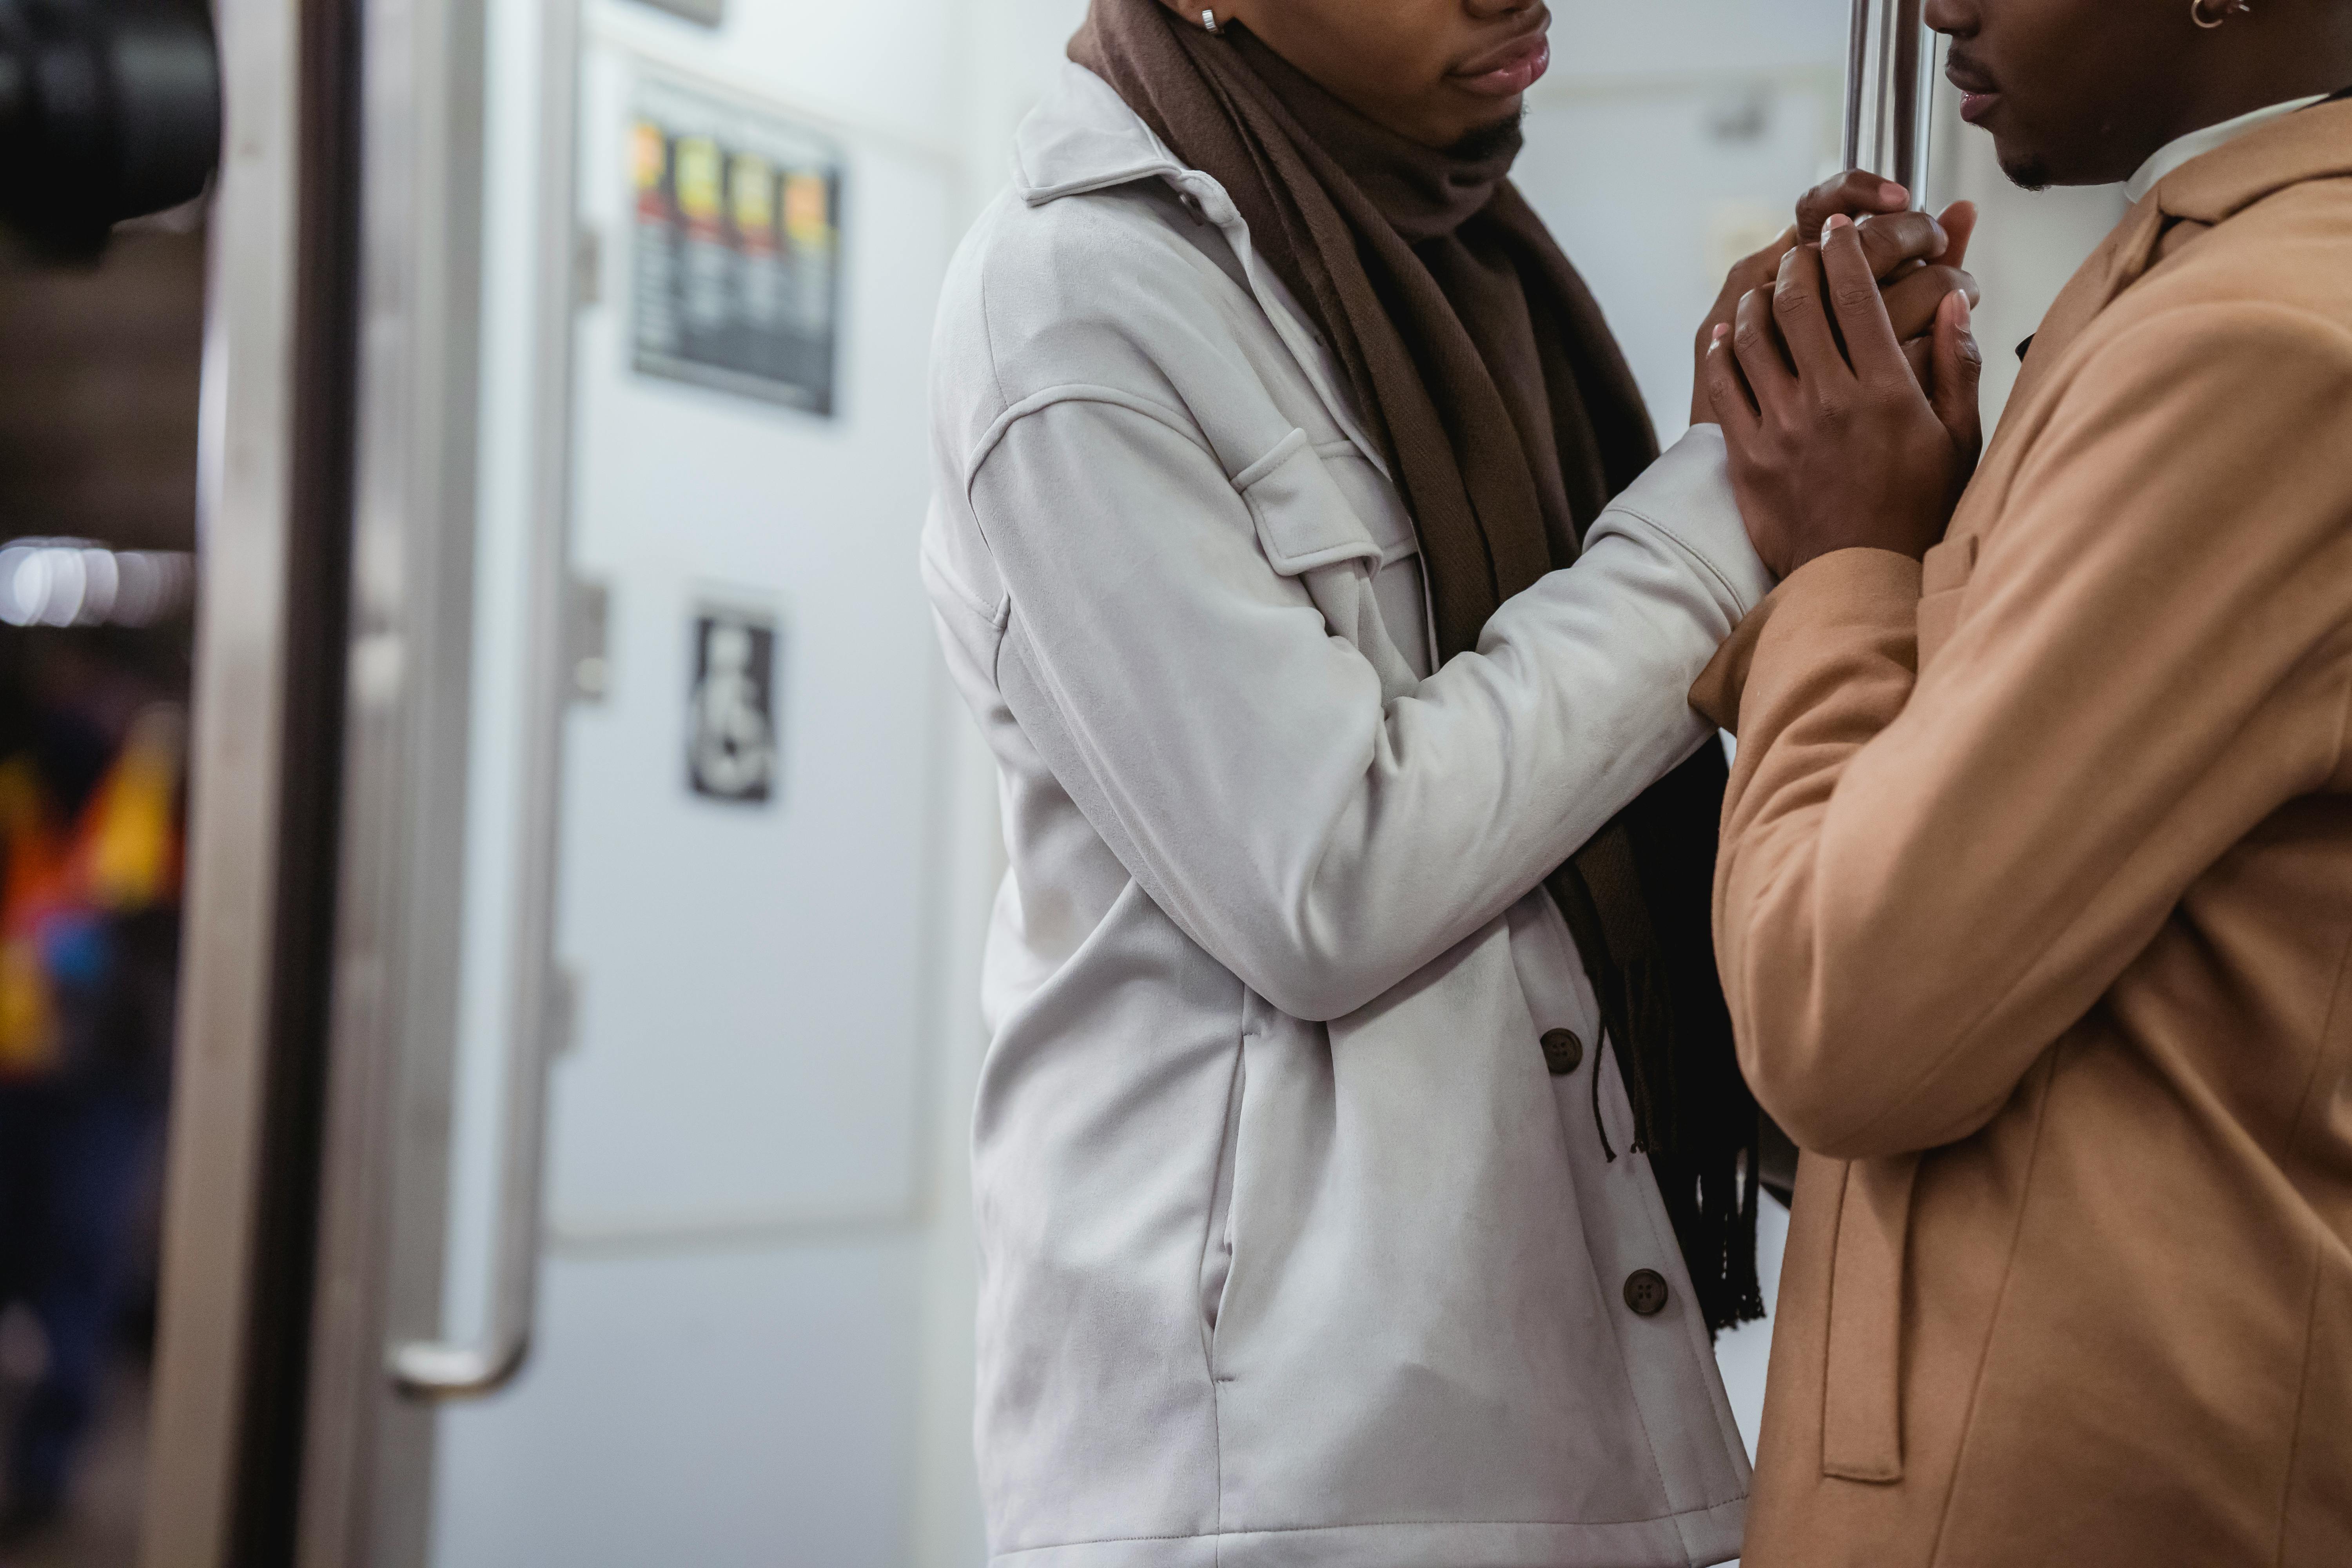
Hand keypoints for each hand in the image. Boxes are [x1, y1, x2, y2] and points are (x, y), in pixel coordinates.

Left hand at [1704, 213, 1983, 578]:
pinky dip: (1723, 350)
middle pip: (1799, 302)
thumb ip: (1958, 365)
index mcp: (1886, 391)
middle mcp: (1829, 400)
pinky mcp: (1747, 455)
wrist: (1860, 579)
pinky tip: (1729, 334)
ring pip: (1755, 336)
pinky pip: (1724, 386)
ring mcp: (1782, 427)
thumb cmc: (1916, 510)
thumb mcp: (1958, 439)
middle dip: (1798, 263)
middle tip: (1800, 250)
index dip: (1844, 250)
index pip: (1858, 294)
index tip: (1840, 230)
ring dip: (1757, 300)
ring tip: (1765, 286)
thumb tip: (1957, 299)